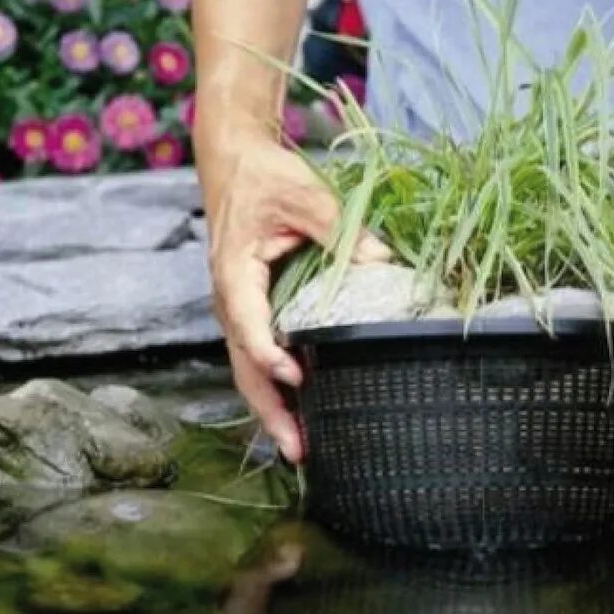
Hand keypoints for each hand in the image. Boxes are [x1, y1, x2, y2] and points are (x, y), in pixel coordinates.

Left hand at [193, 527, 324, 613]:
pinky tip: (311, 514)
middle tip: (295, 548)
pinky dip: (285, 534)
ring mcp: (236, 601)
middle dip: (265, 568)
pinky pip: (265, 552)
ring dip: (278, 542)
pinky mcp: (248, 584)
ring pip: (252, 564)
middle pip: (241, 592)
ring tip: (309, 522)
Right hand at [197, 125, 390, 461]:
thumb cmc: (266, 176)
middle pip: (244, 365)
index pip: (247, 323)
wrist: (234, 163)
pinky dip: (275, 389)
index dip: (268, 353)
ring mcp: (239, 309)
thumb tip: (383, 260)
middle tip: (298, 450)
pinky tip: (301, 414)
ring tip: (301, 450)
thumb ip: (340, 227)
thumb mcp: (305, 193)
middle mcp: (230, 299)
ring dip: (272, 410)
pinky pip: (259, 356)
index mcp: (235, 272)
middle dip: (269, 410)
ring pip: (249, 370)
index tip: (296, 376)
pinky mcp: (252, 310)